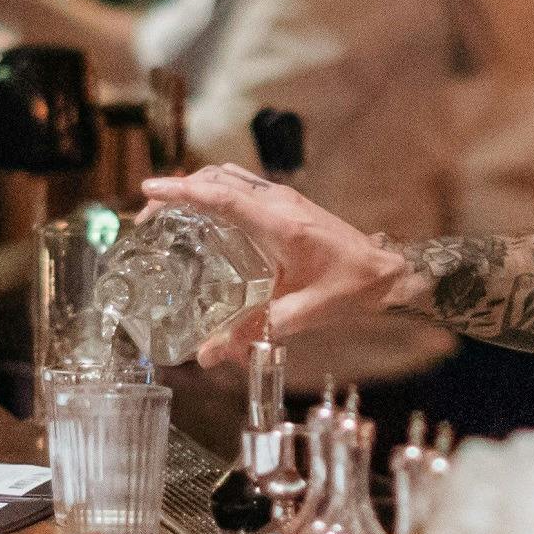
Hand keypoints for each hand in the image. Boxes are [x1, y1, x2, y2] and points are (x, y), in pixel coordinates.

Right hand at [140, 165, 405, 362]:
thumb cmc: (347, 288)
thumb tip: (207, 356)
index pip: (221, 196)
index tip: (149, 192)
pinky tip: (205, 216)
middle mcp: (279, 202)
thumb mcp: (299, 314)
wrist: (385, 273)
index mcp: (279, 223)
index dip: (181, 192)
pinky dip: (216, 192)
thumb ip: (251, 332)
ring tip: (169, 211)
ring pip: (230, 177)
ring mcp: (284, 198)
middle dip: (180, 190)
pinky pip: (243, 187)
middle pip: (219, 180)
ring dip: (197, 186)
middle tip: (149, 214)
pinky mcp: (287, 204)